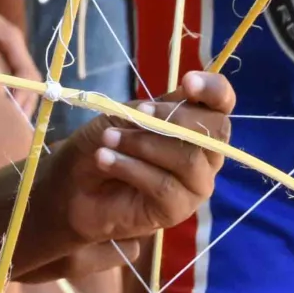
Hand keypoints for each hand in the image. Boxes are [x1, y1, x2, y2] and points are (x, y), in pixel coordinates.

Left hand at [31, 71, 233, 251]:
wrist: (72, 185)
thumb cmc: (103, 143)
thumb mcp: (124, 115)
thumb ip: (156, 108)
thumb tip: (185, 94)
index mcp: (196, 124)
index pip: (221, 102)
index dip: (213, 89)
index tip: (188, 82)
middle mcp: (205, 155)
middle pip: (215, 131)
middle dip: (175, 118)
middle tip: (138, 112)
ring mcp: (194, 185)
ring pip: (188, 159)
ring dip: (143, 144)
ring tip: (108, 139)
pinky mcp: (177, 211)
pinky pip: (165, 186)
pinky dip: (132, 168)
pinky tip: (105, 159)